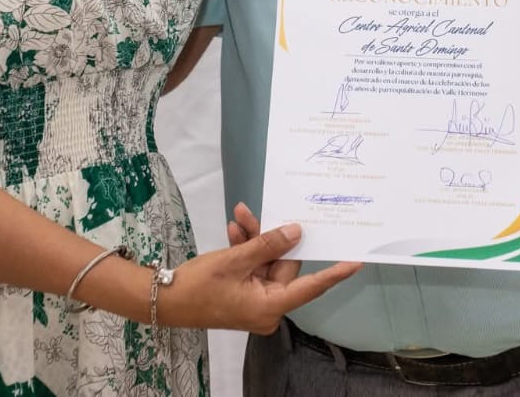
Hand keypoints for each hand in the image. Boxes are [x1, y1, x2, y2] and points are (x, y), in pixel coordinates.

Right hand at [165, 214, 359, 333]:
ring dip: (253, 239)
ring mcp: (256, 301)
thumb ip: (267, 244)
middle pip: (282, 265)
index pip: (311, 287)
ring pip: (266, 262)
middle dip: (267, 237)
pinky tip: (234, 228)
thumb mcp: (234, 261)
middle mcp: (268, 306)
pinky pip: (254, 267)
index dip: (334, 273)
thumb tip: (296, 232)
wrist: (163, 300)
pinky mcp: (244, 294)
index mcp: (270, 306)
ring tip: (237, 216)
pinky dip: (245, 250)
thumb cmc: (199, 286)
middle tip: (248, 213)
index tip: (357, 261)